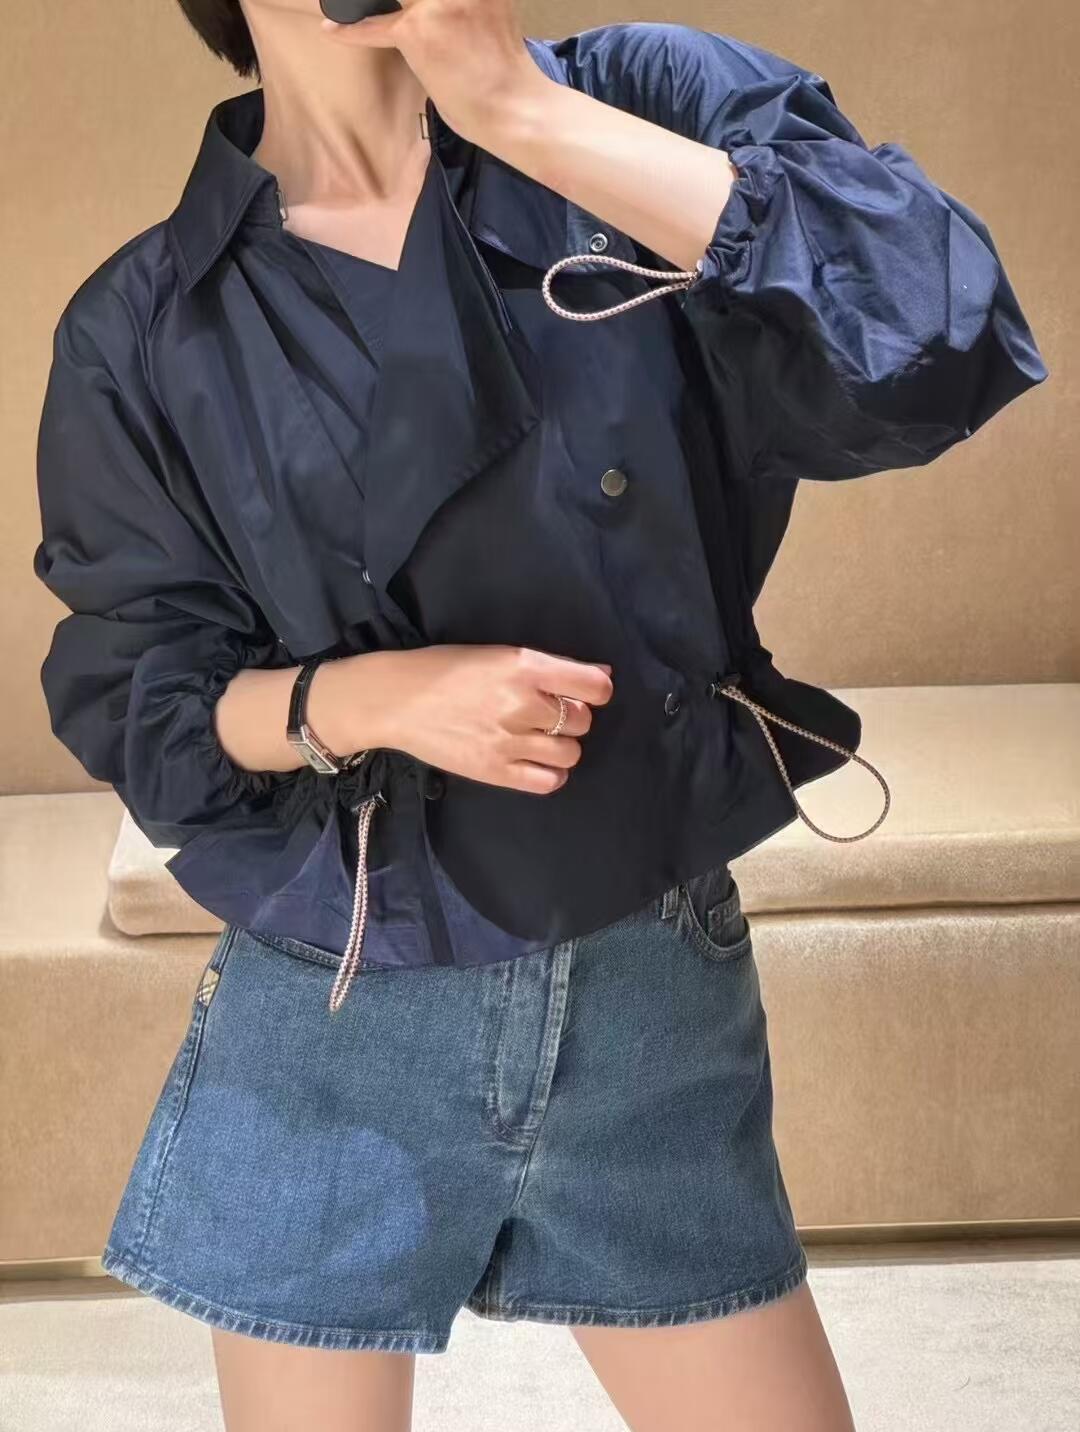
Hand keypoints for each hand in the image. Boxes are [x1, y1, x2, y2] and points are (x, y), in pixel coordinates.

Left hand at [318, 0, 544, 143]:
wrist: (515, 108)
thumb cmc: (505, 73)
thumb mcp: (491, 14)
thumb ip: (463, 3)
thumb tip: (429, 9)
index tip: (410, 6)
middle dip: (402, 3)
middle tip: (406, 25)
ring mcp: (435, 3)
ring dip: (379, 5)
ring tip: (376, 17)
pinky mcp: (416, 31)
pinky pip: (374, 26)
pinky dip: (350, 31)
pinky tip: (333, 29)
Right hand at [368, 644, 613, 794]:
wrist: (395, 700)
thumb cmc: (446, 669)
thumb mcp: (500, 654)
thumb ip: (552, 666)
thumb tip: (603, 674)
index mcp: (525, 668)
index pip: (595, 687)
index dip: (596, 690)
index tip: (584, 692)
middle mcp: (522, 704)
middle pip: (584, 721)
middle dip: (572, 716)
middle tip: (545, 713)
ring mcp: (509, 742)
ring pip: (571, 753)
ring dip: (561, 746)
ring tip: (538, 738)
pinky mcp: (495, 772)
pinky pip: (548, 782)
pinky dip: (551, 774)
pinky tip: (535, 761)